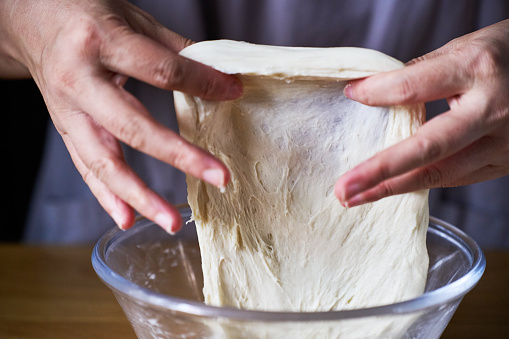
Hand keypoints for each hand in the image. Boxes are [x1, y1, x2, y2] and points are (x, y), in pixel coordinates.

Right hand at [0, 0, 241, 232]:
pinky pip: (85, 168)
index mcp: (100, 41)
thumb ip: (174, 50)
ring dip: (140, 195)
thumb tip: (221, 77)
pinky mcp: (65, 128)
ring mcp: (68, 110)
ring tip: (170, 222)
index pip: (161, 70)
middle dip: (179, 155)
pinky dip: (107, 196)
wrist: (32, 18)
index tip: (232, 92)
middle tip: (219, 177)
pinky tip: (128, 219)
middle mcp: (79, 79)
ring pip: (103, 161)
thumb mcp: (133, 18)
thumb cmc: (87, 14)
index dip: (202, 83)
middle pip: (133, 126)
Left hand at [335, 19, 508, 206]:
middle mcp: (493, 109)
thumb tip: (375, 90)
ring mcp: (504, 142)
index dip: (376, 92)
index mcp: (478, 69)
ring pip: (440, 174)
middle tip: (342, 189)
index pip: (413, 87)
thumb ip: (423, 72)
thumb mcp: (465, 46)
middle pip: (426, 148)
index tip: (351, 94)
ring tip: (354, 197)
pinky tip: (393, 186)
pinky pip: (456, 177)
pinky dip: (421, 182)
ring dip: (392, 188)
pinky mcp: (507, 162)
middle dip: (378, 172)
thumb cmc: (508, 52)